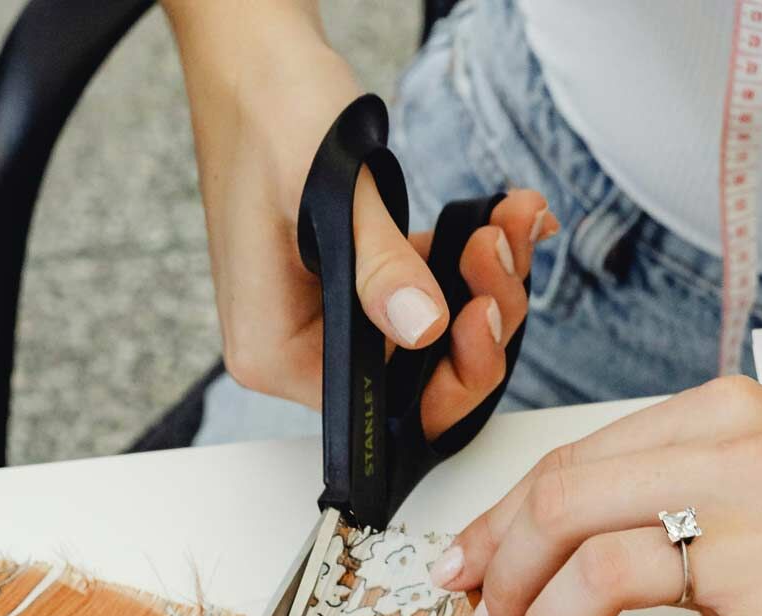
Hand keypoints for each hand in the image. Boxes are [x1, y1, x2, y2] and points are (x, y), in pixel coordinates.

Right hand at [166, 1, 555, 436]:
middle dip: (477, 318)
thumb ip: (378, 265)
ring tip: (504, 220)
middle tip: (500, 248)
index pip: (379, 407)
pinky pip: (421, 299)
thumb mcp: (329, 189)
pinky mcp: (351, 289)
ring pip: (428, 336)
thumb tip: (422, 327)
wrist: (257, 62)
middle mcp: (295, 348)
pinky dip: (463, 263)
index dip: (448, 376)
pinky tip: (493, 220)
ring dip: (482, 282)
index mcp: (274, 350)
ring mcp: (323, 320)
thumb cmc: (272, 112)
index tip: (486, 311)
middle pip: (414, 377)